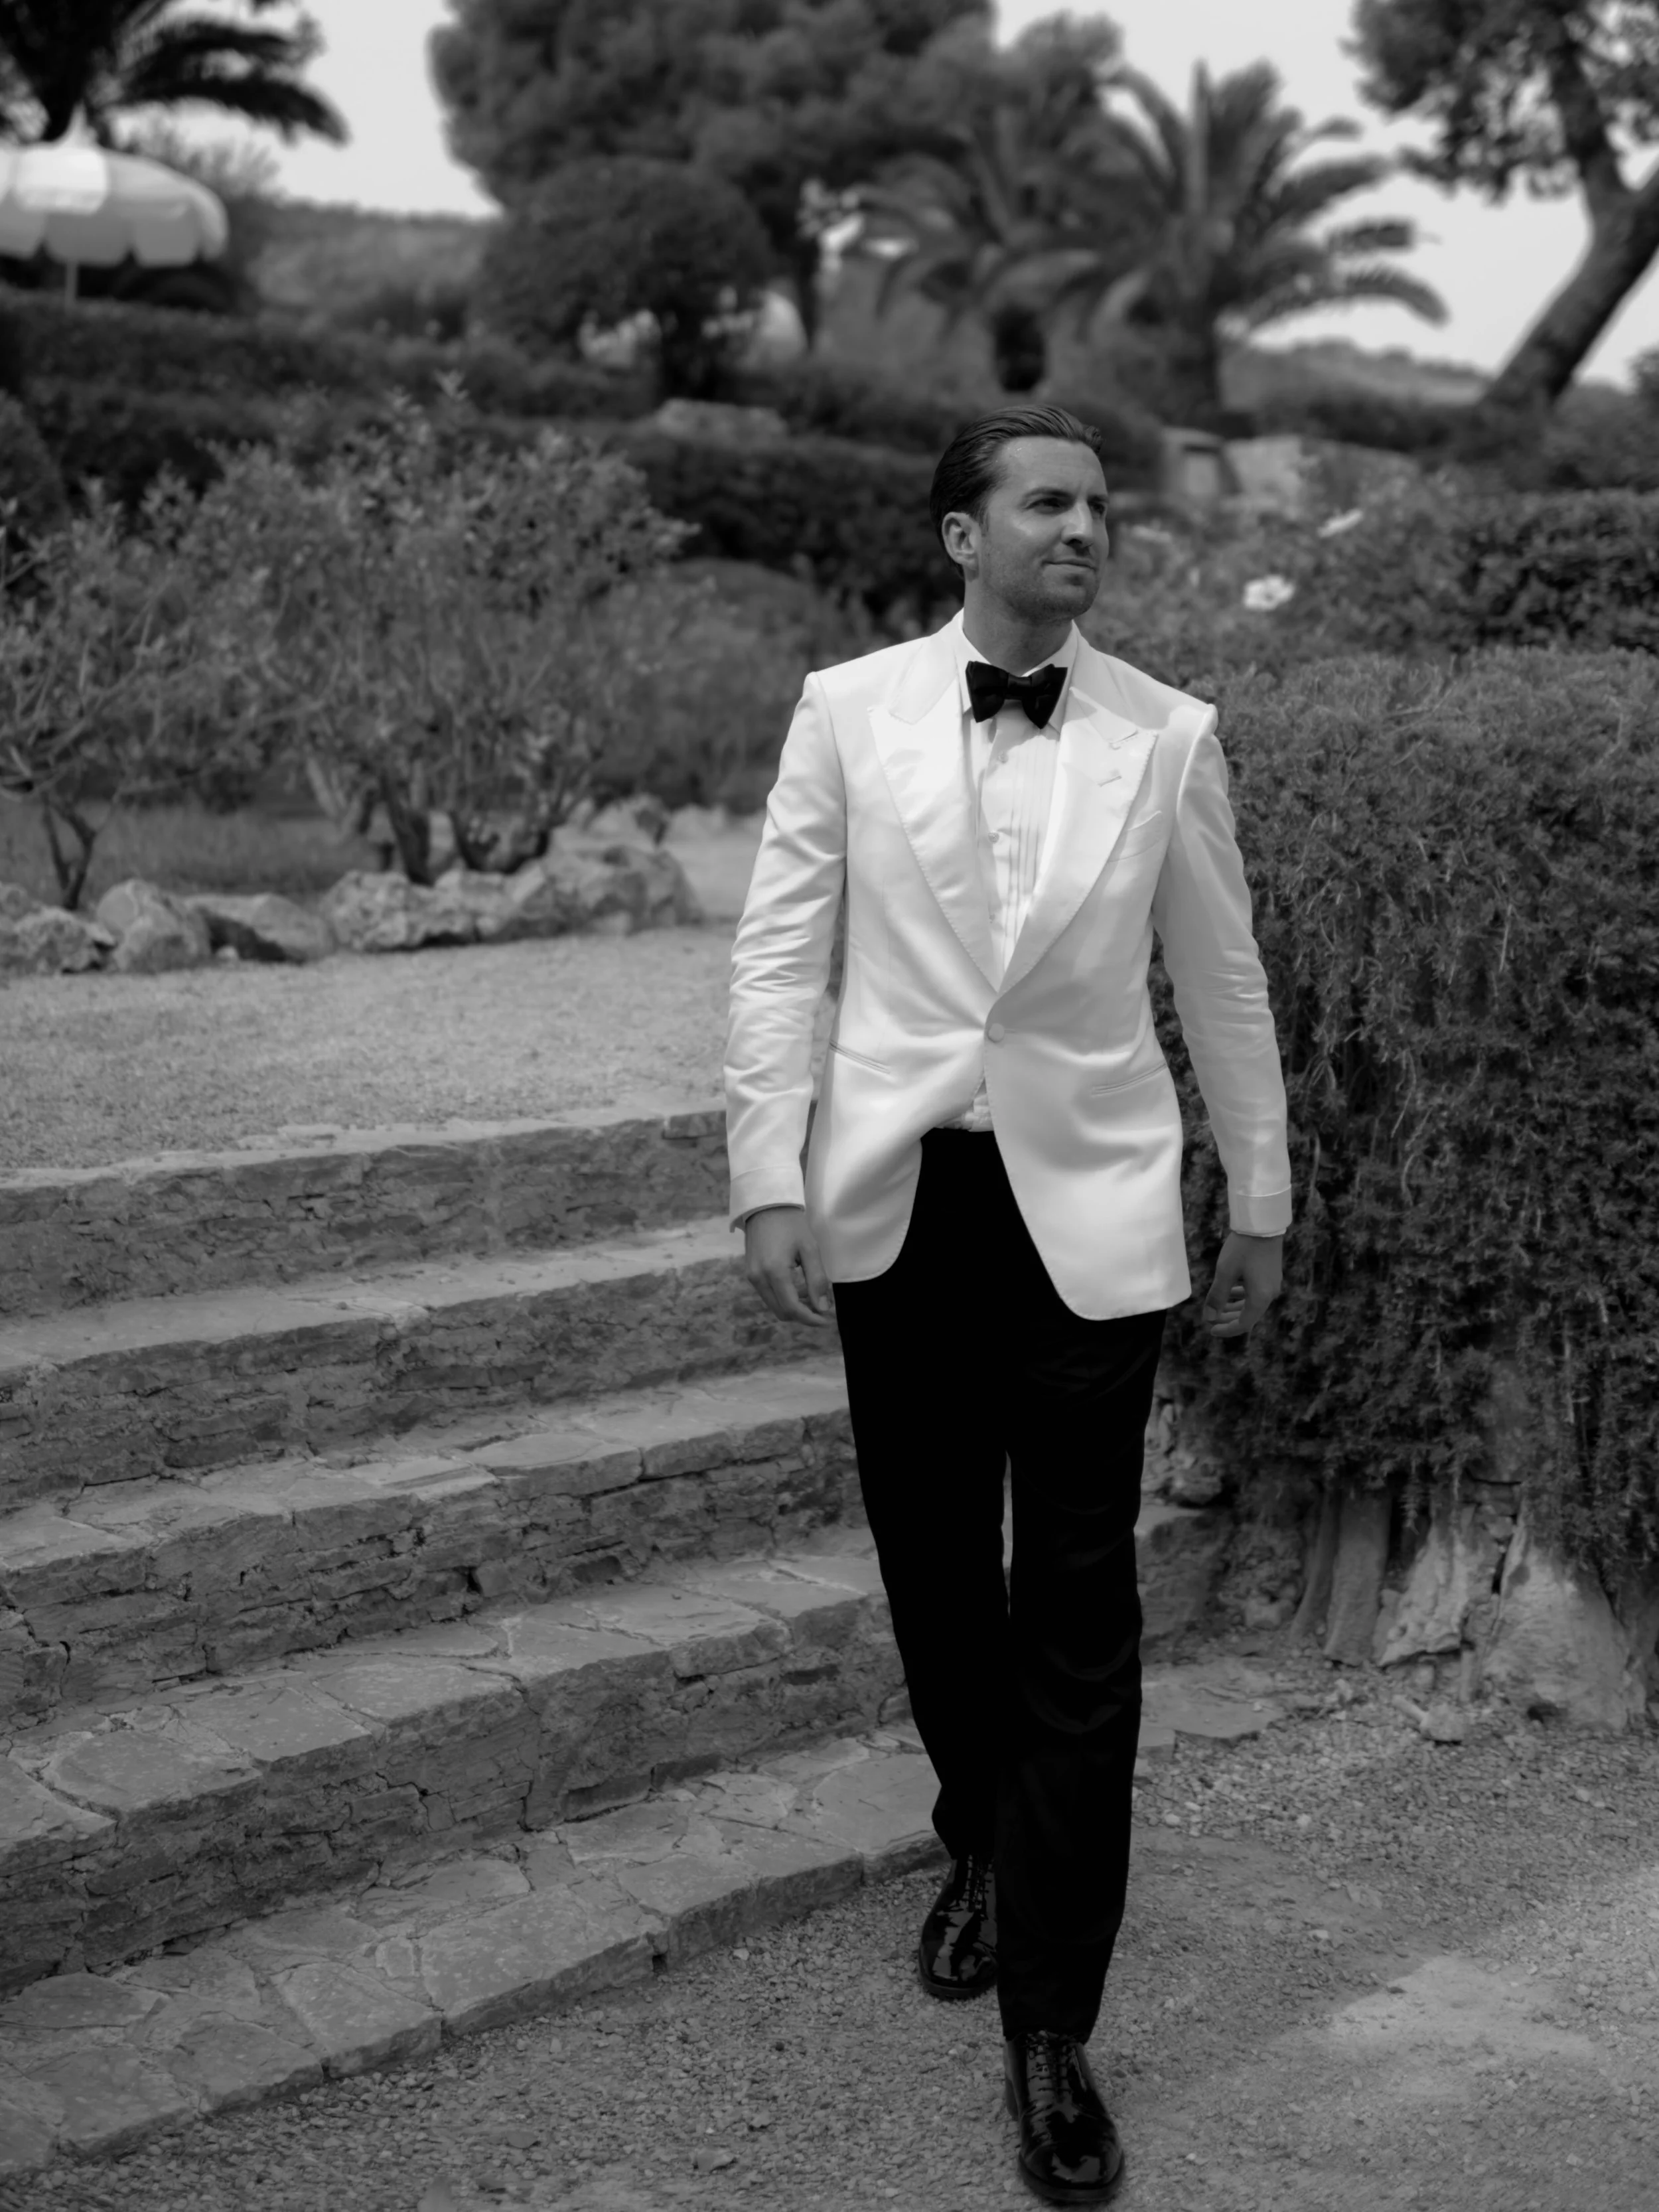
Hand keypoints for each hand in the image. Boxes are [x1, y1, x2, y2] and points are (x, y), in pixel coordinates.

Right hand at [744, 1205, 834, 1329]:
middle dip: (803, 1315)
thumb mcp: (810, 1249)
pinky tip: (798, 1287)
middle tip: (822, 1306)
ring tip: (812, 1295)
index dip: (811, 1319)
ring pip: (774, 1305)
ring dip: (794, 1306)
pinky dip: (784, 1297)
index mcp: (774, 1272)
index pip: (793, 1308)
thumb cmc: (791, 1224)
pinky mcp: (750, 1273)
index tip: (826, 1319)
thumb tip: (823, 1308)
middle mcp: (758, 1278)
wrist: (766, 1205)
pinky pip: (768, 1295)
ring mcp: (752, 1276)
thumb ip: (817, 1280)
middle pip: (782, 1312)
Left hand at [1203, 1231, 1282, 1340]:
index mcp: (1261, 1298)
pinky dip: (1242, 1295)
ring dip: (1235, 1307)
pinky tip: (1231, 1290)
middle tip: (1211, 1318)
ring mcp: (1272, 1284)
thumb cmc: (1243, 1248)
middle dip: (1229, 1318)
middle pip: (1249, 1315)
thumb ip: (1217, 1297)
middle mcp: (1270, 1294)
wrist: (1263, 1224)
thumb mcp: (1225, 1272)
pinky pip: (1256, 1292)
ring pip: (1252, 1303)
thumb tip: (1209, 1318)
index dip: (1227, 1329)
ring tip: (1218, 1306)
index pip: (1244, 1324)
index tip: (1211, 1329)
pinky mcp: (1270, 1274)